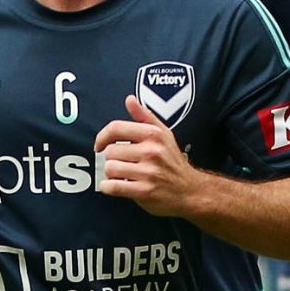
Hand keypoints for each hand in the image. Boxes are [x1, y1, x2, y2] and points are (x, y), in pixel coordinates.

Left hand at [94, 96, 199, 216]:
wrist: (189, 189)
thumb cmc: (172, 161)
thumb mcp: (163, 134)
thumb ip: (144, 116)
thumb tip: (129, 100)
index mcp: (153, 134)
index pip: (116, 128)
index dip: (102, 136)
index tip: (100, 144)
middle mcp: (151, 151)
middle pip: (110, 151)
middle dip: (111, 158)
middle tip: (120, 162)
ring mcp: (148, 172)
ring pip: (110, 168)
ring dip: (111, 173)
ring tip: (121, 174)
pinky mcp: (144, 191)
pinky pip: (114, 186)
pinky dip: (108, 187)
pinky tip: (113, 185)